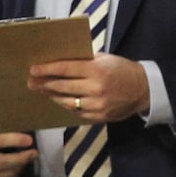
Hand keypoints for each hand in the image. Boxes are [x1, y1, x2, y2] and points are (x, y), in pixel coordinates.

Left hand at [29, 53, 150, 122]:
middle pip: (61, 86)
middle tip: (32, 82)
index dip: (47, 69)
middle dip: (44, 84)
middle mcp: (95, 88)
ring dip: (52, 96)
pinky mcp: (98, 116)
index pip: (66, 69)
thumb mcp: (105, 59)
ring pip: (65, 101)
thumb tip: (59, 61)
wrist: (143, 89)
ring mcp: (96, 104)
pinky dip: (66, 105)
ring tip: (43, 91)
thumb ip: (84, 61)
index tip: (33, 69)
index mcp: (97, 70)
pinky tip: (60, 100)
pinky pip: (75, 111)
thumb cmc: (122, 69)